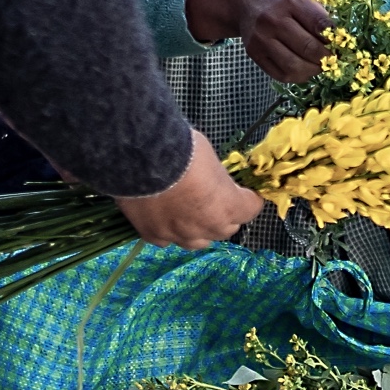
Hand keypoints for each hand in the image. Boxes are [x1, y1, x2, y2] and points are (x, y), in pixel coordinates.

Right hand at [116, 130, 262, 248]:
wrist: (140, 156)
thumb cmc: (181, 148)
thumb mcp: (209, 157)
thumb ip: (215, 177)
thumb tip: (212, 179)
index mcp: (226, 206)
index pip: (250, 209)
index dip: (248, 199)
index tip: (245, 191)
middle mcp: (205, 227)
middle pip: (224, 230)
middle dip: (224, 216)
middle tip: (215, 200)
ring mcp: (178, 234)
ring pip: (196, 242)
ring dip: (198, 229)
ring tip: (189, 214)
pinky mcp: (152, 234)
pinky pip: (166, 239)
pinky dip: (168, 230)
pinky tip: (163, 216)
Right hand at [185, 0, 332, 82]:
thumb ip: (316, 11)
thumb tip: (336, 38)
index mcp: (289, 0)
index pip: (320, 25)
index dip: (336, 39)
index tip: (343, 44)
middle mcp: (273, 20)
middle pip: (308, 48)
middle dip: (328, 57)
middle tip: (336, 59)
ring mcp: (261, 39)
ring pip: (294, 66)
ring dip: (313, 70)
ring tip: (321, 66)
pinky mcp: (254, 53)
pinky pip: (280, 73)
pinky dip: (297, 75)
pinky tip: (305, 68)